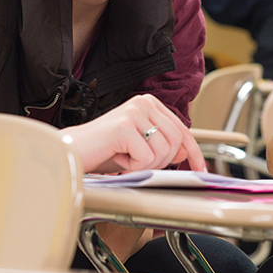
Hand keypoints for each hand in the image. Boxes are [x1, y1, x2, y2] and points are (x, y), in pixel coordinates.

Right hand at [63, 94, 206, 173]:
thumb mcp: (139, 147)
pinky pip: (146, 158)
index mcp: (149, 103)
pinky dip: (132, 167)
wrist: (70, 152)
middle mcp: (143, 103)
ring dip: (144, 165)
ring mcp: (134, 112)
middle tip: (137, 164)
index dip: (193, 152)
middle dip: (161, 162)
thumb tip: (185, 151)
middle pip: (175, 142)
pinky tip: (117, 159)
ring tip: (124, 159)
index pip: (182, 129)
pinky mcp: (124, 126)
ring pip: (163, 151)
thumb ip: (162, 145)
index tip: (201, 169)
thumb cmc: (102, 150)